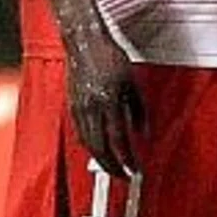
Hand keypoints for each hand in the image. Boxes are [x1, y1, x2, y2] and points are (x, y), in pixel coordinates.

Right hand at [64, 23, 147, 175]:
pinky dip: (90, 145)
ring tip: (113, 166)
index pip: (119, 140)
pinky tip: (98, 148)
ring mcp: (79, 108)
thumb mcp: (132, 81)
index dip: (127, 158)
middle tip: (124, 176)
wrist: (84, 41)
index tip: (136, 169)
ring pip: (88, 143)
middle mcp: (91, 108)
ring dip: (100, 159)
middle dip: (112, 166)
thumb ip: (138, 108)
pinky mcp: (72, 105)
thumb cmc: (111, 56)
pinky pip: (80, 133)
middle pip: (100, 147)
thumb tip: (144, 132)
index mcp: (109, 101)